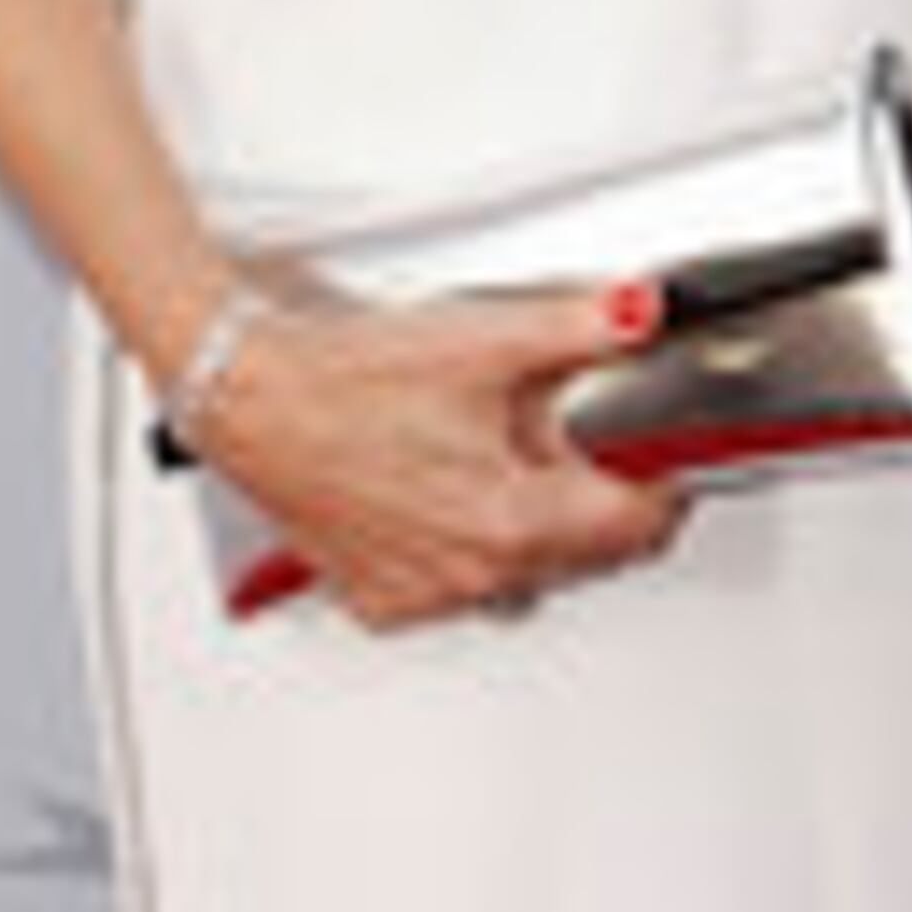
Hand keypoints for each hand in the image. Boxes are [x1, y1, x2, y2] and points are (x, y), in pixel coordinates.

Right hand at [190, 281, 690, 633]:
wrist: (249, 394)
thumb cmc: (344, 376)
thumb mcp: (487, 339)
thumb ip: (586, 327)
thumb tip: (645, 314)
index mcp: (513, 521)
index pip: (639, 526)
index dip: (663, 482)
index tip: (662, 456)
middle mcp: (472, 575)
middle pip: (590, 554)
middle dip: (601, 500)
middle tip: (579, 441)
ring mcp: (425, 593)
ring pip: (526, 575)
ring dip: (536, 528)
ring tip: (504, 461)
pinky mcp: (381, 598)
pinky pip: (456, 589)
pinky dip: (468, 551)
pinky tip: (448, 497)